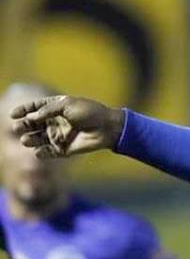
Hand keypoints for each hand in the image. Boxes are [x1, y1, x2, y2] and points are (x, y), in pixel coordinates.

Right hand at [9, 96, 124, 157]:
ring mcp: (57, 136)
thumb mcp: (67, 105)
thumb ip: (47, 110)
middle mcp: (53, 122)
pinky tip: (39, 152)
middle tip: (18, 128)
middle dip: (23, 126)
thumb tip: (30, 117)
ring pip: (36, 139)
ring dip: (29, 140)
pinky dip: (41, 153)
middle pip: (31, 124)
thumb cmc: (90, 113)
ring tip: (26, 140)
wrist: (107, 128)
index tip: (13, 114)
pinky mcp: (62, 149)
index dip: (22, 110)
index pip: (33, 108)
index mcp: (55, 108)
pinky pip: (47, 153)